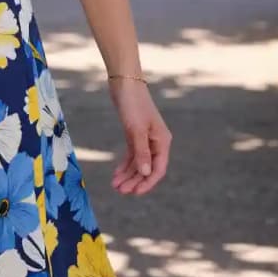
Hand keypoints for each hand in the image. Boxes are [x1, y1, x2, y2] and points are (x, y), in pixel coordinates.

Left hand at [108, 78, 170, 195]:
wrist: (125, 84)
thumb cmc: (133, 104)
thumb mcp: (136, 130)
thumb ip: (141, 152)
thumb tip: (146, 173)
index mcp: (162, 141)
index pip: (158, 169)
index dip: (147, 183)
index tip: (135, 192)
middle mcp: (156, 142)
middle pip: (147, 168)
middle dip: (135, 181)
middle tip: (120, 191)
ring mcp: (145, 139)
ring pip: (139, 163)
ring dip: (128, 175)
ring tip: (115, 186)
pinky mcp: (135, 134)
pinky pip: (132, 155)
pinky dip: (125, 165)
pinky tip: (117, 174)